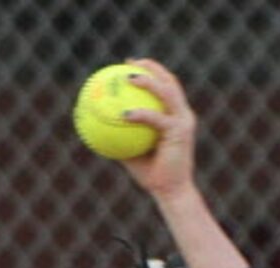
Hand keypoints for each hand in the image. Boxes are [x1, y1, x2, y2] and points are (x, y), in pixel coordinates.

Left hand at [115, 57, 197, 198]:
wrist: (171, 192)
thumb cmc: (152, 175)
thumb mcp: (132, 153)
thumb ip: (120, 136)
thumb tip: (96, 126)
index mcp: (175, 116)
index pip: (165, 86)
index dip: (150, 71)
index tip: (129, 65)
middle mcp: (183, 115)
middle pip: (169, 81)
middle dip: (151, 67)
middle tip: (129, 63)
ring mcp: (183, 122)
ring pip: (166, 92)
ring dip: (148, 82)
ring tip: (128, 77)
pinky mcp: (180, 132)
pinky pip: (156, 119)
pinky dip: (141, 114)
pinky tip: (124, 113)